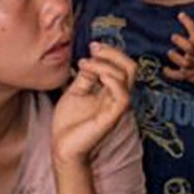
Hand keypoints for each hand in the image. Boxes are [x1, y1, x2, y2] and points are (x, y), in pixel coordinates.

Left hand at [51, 43, 134, 163]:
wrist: (62, 147)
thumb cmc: (69, 123)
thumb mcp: (76, 92)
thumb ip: (86, 76)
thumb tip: (91, 58)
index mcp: (110, 91)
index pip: (123, 66)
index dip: (111, 52)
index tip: (93, 46)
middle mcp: (116, 97)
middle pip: (131, 67)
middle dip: (113, 53)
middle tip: (93, 49)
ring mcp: (115, 107)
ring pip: (127, 77)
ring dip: (106, 64)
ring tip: (86, 65)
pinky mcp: (111, 118)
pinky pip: (123, 96)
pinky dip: (113, 81)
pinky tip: (96, 77)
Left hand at [163, 14, 193, 93]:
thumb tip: (182, 29)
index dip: (188, 22)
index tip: (181, 15)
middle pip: (188, 47)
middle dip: (179, 41)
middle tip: (173, 37)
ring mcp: (193, 66)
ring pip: (181, 61)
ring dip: (174, 56)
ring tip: (171, 52)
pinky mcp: (189, 76)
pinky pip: (176, 75)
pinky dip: (168, 72)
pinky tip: (164, 68)